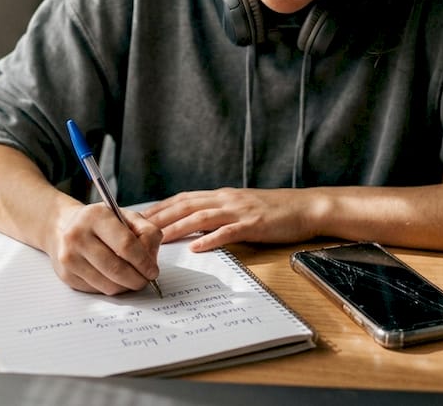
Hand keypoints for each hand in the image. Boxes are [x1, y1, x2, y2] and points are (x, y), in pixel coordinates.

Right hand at [47, 203, 161, 294]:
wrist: (65, 227)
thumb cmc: (102, 223)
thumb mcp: (127, 217)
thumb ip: (147, 232)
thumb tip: (150, 261)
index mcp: (96, 216)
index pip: (126, 245)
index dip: (144, 262)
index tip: (153, 271)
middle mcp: (78, 235)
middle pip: (116, 269)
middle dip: (137, 279)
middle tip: (146, 280)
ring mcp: (69, 257)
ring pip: (108, 285)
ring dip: (126, 287)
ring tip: (132, 279)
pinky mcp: (66, 275)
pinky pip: (97, 290)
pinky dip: (111, 288)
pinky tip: (113, 278)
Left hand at [141, 188, 319, 251]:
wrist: (306, 207)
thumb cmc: (274, 211)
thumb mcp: (241, 208)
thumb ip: (219, 215)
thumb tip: (194, 227)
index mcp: (221, 196)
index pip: (183, 199)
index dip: (159, 207)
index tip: (137, 216)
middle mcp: (226, 199)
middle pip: (185, 205)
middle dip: (159, 216)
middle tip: (136, 228)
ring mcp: (239, 210)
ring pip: (201, 217)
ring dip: (177, 228)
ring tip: (158, 239)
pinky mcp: (254, 224)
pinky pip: (228, 232)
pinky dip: (210, 239)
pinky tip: (197, 248)